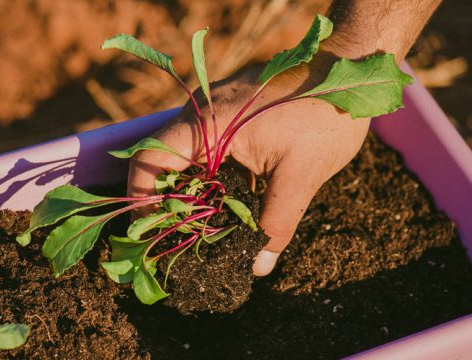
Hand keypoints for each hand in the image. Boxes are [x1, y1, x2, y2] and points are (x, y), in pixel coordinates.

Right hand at [127, 54, 370, 275]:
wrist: (349, 70)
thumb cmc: (327, 114)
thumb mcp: (302, 175)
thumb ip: (277, 223)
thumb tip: (258, 267)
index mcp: (210, 121)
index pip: (151, 157)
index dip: (141, 197)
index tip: (148, 233)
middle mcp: (202, 113)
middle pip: (163, 162)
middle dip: (165, 203)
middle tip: (173, 241)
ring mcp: (214, 114)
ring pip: (184, 159)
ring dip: (188, 194)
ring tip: (196, 231)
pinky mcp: (229, 119)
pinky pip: (206, 153)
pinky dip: (208, 181)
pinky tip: (222, 207)